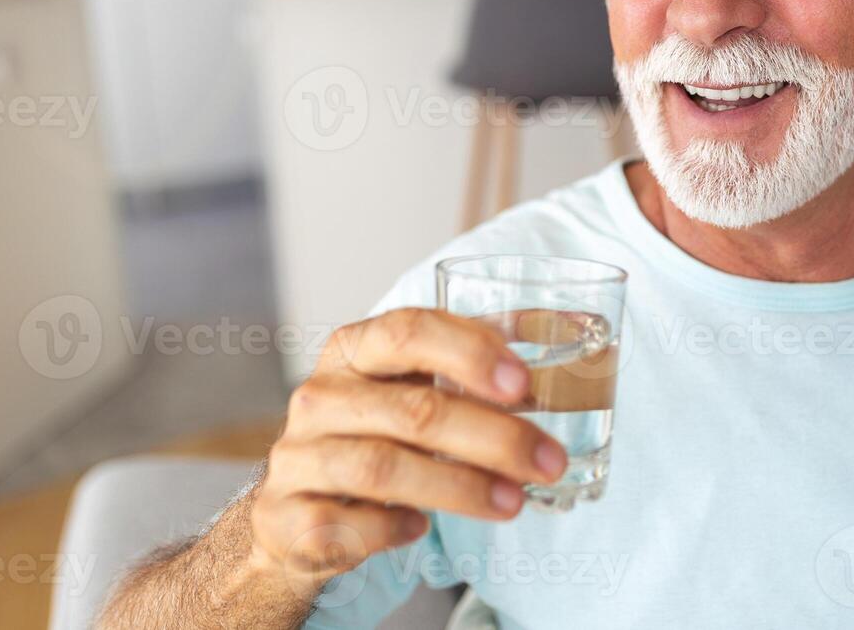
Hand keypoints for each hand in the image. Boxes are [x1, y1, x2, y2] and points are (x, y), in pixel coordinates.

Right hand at [247, 308, 567, 599]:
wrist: (298, 504)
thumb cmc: (375, 429)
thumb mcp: (414, 381)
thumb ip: (477, 352)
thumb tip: (566, 325)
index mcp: (353, 349)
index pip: (408, 331)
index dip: (469, 353)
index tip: (524, 383)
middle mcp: (320, 397)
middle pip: (412, 409)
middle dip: (492, 437)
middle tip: (548, 460)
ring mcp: (298, 457)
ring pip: (382, 468)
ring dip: (460, 488)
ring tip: (514, 501)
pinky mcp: (286, 516)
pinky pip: (344, 524)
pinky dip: (390, 528)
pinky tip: (422, 527)